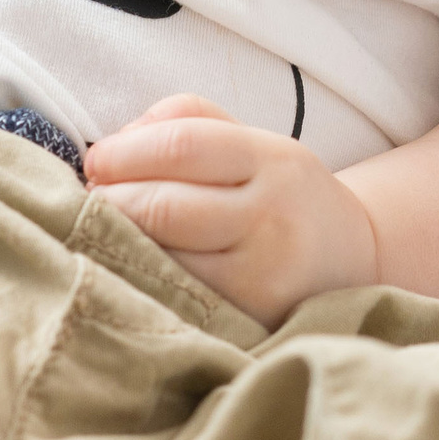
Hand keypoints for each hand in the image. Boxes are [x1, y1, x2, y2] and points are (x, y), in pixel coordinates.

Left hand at [85, 96, 380, 324]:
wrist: (349, 260)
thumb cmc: (277, 193)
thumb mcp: (248, 139)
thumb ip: (183, 121)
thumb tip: (118, 142)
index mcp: (272, 159)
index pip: (180, 146)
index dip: (122, 153)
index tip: (94, 162)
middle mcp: (273, 216)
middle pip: (164, 206)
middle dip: (109, 202)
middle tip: (89, 201)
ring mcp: (264, 274)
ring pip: (164, 257)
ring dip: (117, 243)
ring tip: (104, 231)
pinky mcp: (252, 319)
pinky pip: (177, 295)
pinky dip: (143, 278)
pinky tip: (131, 267)